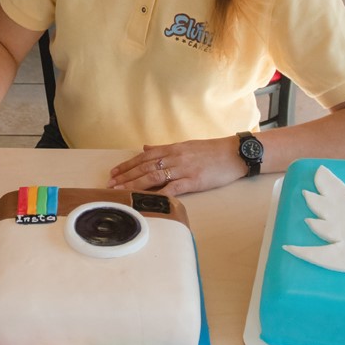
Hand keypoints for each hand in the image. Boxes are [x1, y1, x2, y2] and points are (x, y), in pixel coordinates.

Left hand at [107, 137, 244, 195]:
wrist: (234, 153)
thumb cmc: (211, 151)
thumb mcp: (186, 146)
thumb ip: (165, 148)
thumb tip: (146, 148)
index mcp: (172, 148)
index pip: (144, 157)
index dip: (127, 165)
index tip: (113, 172)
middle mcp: (175, 157)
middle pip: (145, 167)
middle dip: (126, 176)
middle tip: (110, 184)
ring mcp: (184, 169)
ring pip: (154, 176)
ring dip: (135, 184)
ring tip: (121, 191)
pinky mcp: (194, 180)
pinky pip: (173, 187)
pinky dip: (158, 193)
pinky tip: (147, 198)